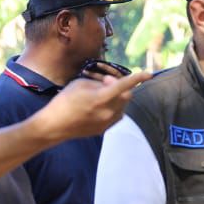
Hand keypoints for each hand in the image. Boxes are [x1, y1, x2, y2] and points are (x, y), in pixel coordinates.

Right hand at [34, 70, 150, 140]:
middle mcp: (107, 112)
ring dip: (117, 97)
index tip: (148, 74)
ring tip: (99, 96)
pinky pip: (117, 114)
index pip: (124, 86)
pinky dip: (113, 107)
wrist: (55, 125)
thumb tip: (112, 83)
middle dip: (120, 86)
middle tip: (105, 83)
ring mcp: (107, 123)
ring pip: (122, 106)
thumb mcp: (80, 83)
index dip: (137, 79)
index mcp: (101, 99)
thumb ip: (100, 82)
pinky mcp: (105, 129)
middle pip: (126, 96)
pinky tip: (100, 106)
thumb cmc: (64, 101)